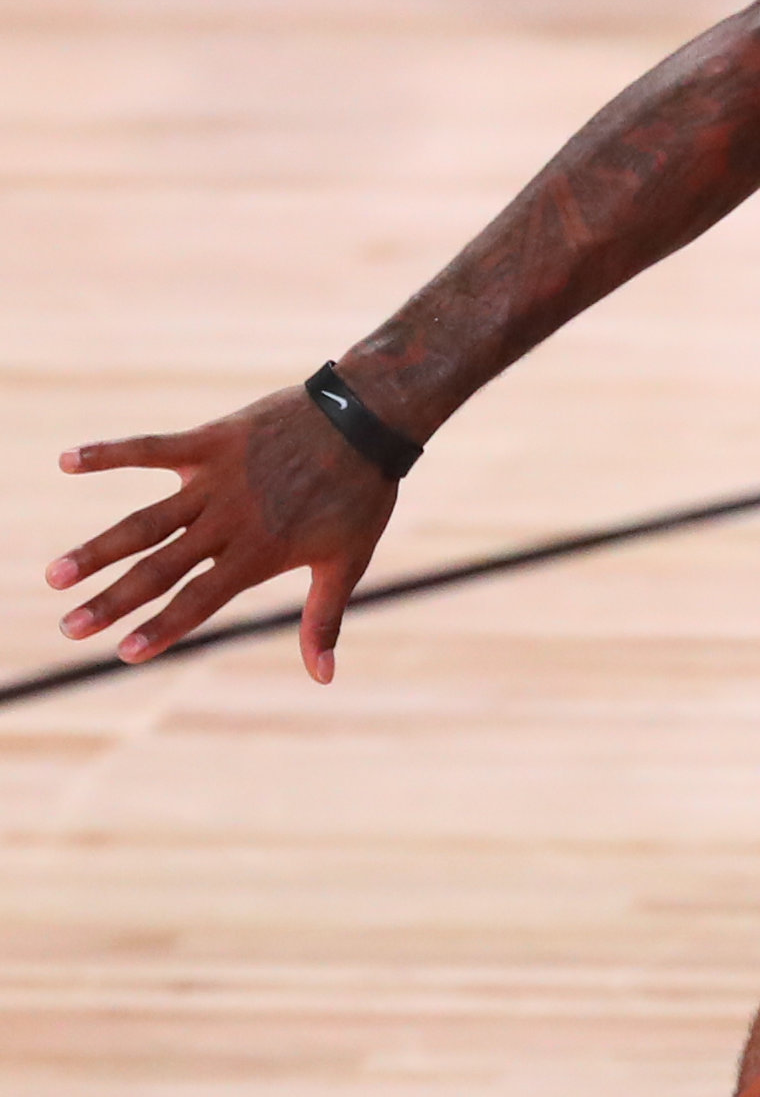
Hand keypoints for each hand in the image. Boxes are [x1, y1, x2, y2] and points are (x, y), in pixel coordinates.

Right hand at [48, 385, 399, 678]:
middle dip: (112, 601)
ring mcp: (215, 481)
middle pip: (159, 568)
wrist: (367, 419)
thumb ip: (323, 619)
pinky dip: (108, 453)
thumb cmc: (361, 495)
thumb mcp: (347, 560)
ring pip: (144, 520)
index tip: (124, 653)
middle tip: (69, 628)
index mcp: (258, 553)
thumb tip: (322, 677)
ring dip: (97, 547)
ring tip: (55, 574)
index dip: (163, 628)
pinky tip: (66, 461)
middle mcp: (228, 521)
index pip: (200, 599)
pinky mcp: (210, 441)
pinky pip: (150, 448)